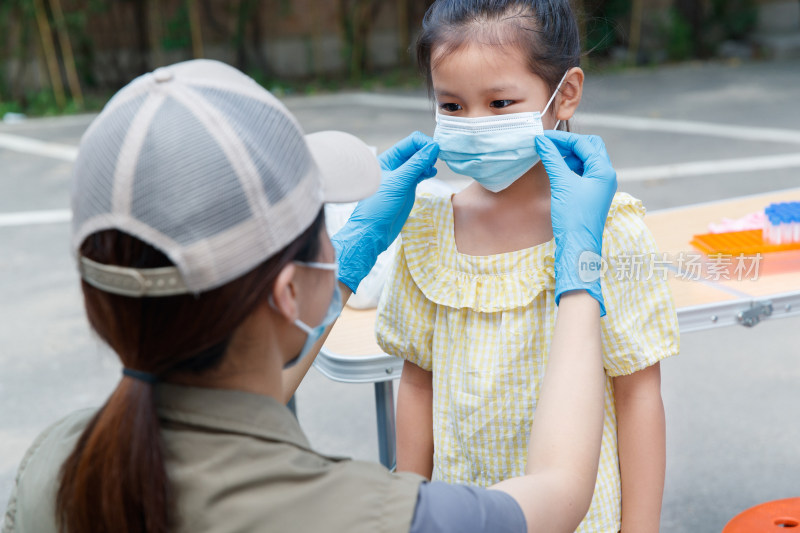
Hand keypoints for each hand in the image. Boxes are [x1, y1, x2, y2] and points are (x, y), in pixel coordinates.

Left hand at [332, 132, 438, 291]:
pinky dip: (428, 170)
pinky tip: (431, 173)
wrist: (374, 231)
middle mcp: (395, 165)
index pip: (411, 142)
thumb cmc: (378, 206)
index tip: (436, 151)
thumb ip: (416, 164)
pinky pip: (421, 173)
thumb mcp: (399, 182)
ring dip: (430, 161)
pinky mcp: (408, 187)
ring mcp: (403, 176)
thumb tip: (433, 147)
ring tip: (432, 168)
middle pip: (417, 149)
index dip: (425, 143)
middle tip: (436, 160)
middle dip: (429, 151)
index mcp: (388, 159)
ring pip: (421, 161)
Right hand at [535, 130, 617, 315]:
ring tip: (550, 156)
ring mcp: (600, 185)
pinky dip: (570, 167)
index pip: (583, 143)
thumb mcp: (562, 184)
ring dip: (569, 155)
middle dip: (569, 144)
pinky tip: (556, 169)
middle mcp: (606, 175)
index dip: (562, 139)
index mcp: (604, 170)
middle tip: (548, 145)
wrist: (578, 246)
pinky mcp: (592, 194)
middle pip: (590, 147)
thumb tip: (541, 141)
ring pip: (586, 160)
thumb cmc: (573, 217)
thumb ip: (552, 159)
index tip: (542, 138)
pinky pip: (583, 172)